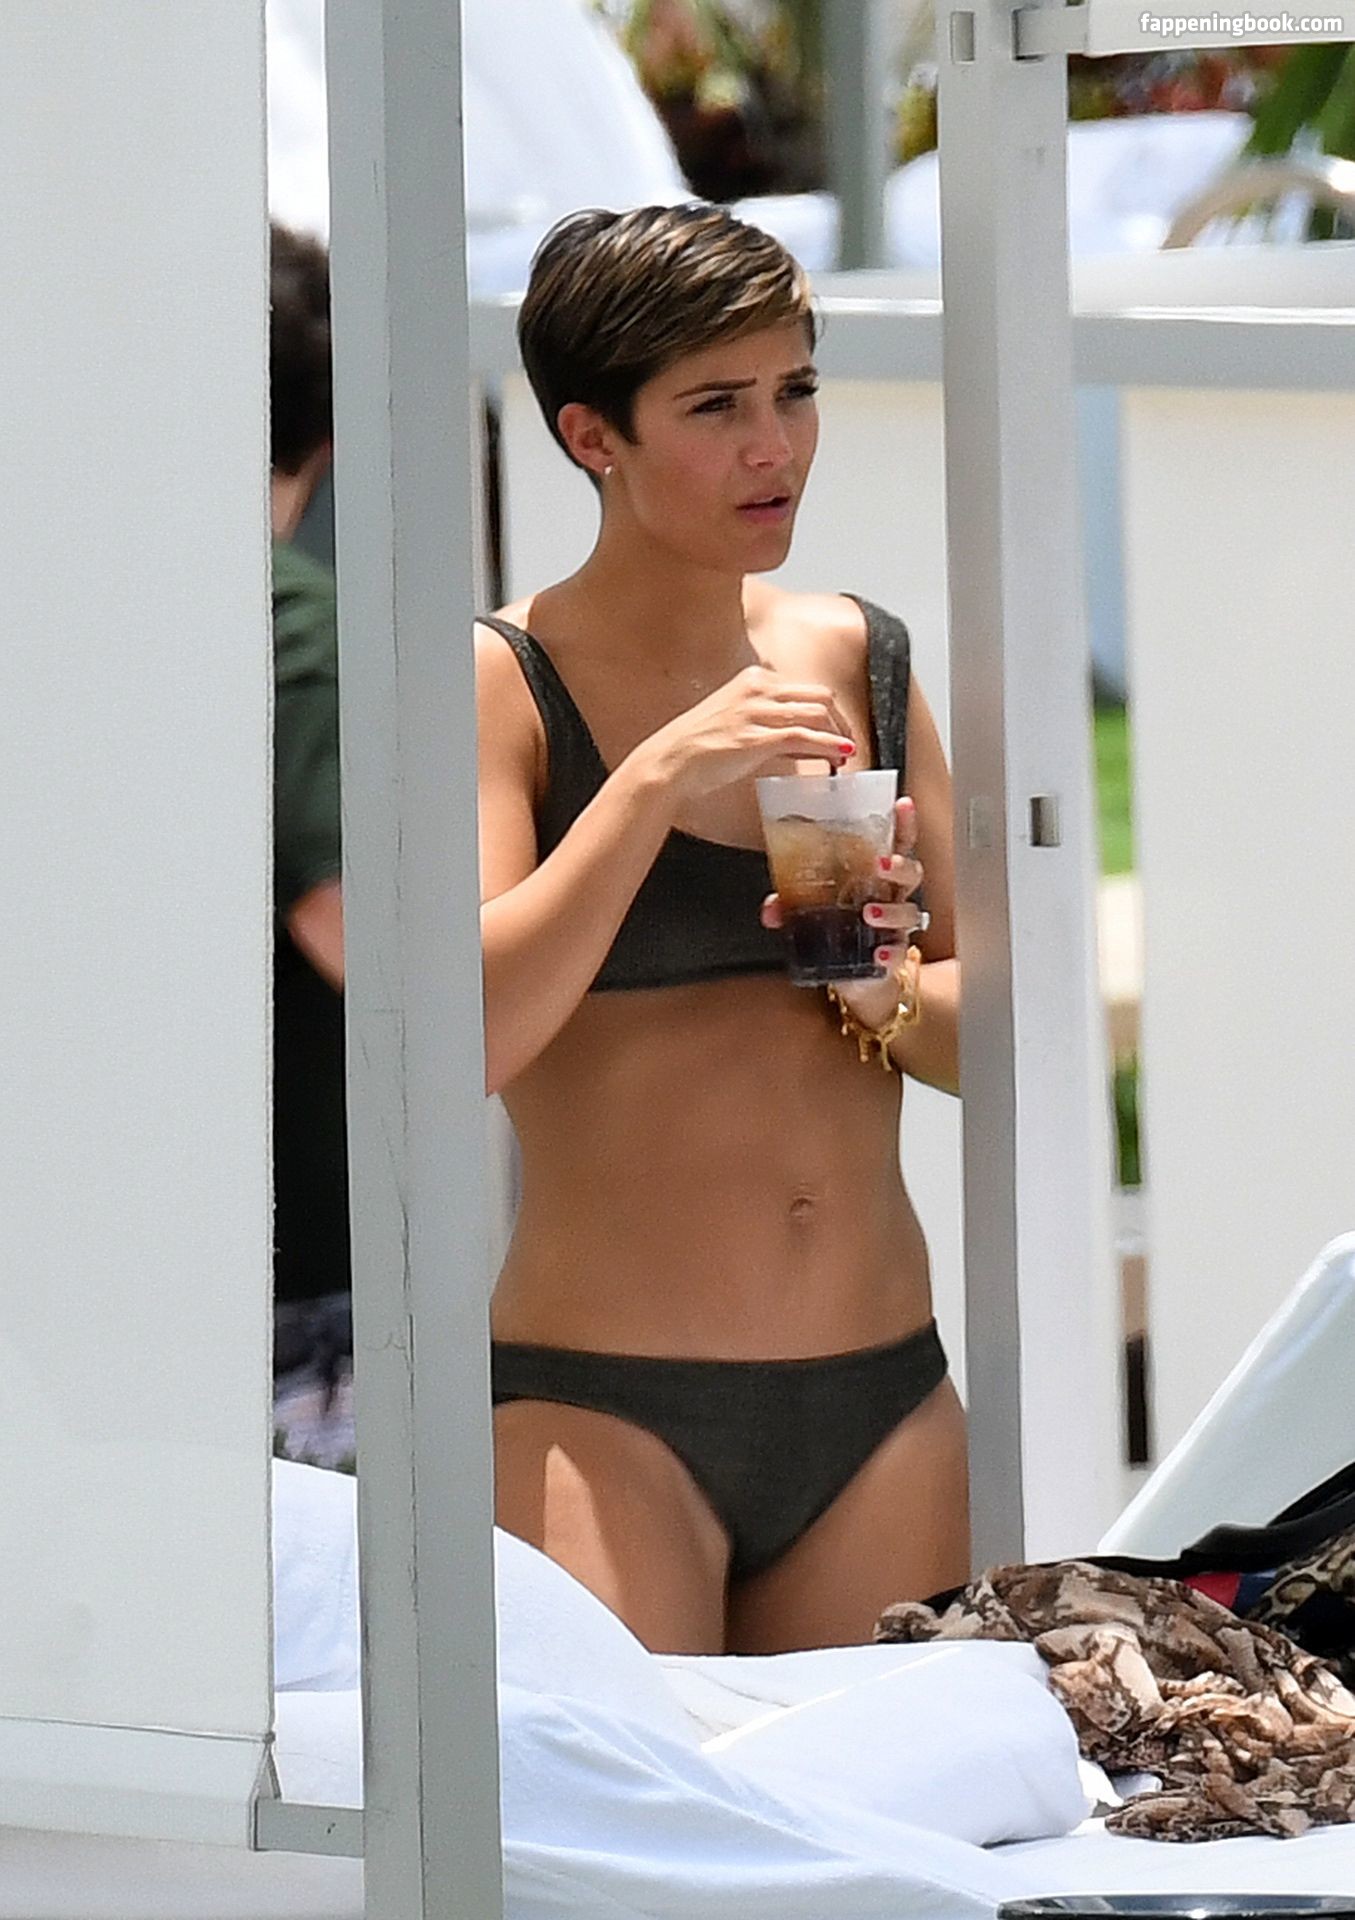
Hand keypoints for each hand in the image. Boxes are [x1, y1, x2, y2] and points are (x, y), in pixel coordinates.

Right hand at [634, 664, 857, 805]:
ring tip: (846, 755)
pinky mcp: (755, 738)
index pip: (805, 688)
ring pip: (816, 714)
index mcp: (752, 679)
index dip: (829, 712)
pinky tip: (839, 756)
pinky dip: (828, 746)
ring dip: (838, 736)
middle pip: (819, 696)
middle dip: (840, 721)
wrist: (670, 761)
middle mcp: (756, 689)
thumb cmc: (698, 746)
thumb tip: (809, 740)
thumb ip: (771, 724)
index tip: (837, 731)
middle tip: (847, 743)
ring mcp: (756, 712)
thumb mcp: (737, 721)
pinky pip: (803, 737)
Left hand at [760, 796, 926, 1026]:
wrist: (856, 980)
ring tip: (869, 913)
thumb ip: (792, 905)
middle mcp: (892, 898)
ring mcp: (896, 928)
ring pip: (909, 912)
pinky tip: (878, 955)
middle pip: (911, 874)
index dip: (903, 824)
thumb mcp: (814, 913)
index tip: (901, 804)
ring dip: (891, 911)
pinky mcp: (894, 956)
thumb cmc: (843, 932)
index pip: (896, 845)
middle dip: (899, 866)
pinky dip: (889, 953)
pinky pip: (899, 952)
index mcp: (876, 878)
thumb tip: (771, 907)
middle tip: (880, 865)